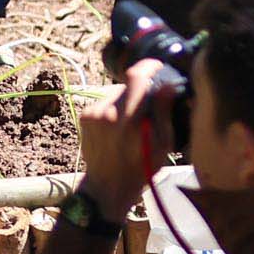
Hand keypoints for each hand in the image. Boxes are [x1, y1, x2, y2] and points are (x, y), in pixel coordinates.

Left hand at [74, 58, 178, 214]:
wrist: (106, 188)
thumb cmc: (141, 169)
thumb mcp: (162, 145)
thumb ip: (163, 112)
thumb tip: (168, 84)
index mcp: (130, 119)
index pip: (136, 75)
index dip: (149, 66)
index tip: (157, 67)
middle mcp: (109, 112)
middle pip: (127, 84)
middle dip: (139, 90)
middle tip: (148, 106)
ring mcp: (93, 113)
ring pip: (115, 93)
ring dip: (126, 100)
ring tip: (131, 122)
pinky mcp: (85, 116)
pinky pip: (104, 102)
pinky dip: (113, 108)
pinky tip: (117, 127)